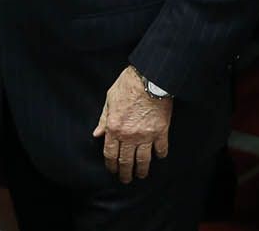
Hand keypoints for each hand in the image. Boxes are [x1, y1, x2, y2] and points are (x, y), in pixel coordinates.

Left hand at [91, 67, 172, 182]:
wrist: (149, 79)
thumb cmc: (127, 86)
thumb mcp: (109, 100)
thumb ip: (103, 119)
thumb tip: (97, 134)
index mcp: (114, 128)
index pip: (110, 153)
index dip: (110, 165)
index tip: (112, 170)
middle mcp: (129, 135)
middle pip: (126, 160)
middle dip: (125, 172)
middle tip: (126, 180)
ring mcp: (146, 135)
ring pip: (143, 159)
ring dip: (142, 169)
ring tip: (141, 175)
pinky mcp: (161, 132)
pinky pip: (161, 148)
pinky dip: (160, 155)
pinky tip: (159, 158)